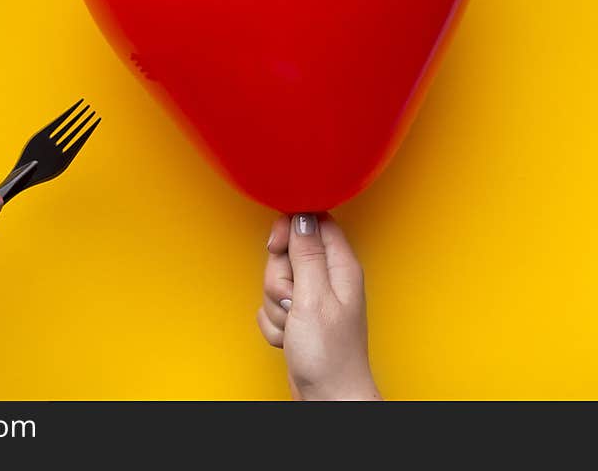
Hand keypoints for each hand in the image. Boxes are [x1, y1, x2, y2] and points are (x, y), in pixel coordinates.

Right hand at [257, 212, 380, 400]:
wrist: (327, 397)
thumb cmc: (330, 355)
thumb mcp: (313, 297)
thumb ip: (307, 253)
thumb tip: (301, 215)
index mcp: (340, 266)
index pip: (314, 222)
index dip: (290, 229)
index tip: (277, 246)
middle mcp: (328, 278)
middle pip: (288, 252)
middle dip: (278, 277)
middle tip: (291, 298)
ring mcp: (312, 298)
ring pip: (275, 280)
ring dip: (275, 304)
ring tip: (293, 323)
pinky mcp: (298, 315)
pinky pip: (271, 305)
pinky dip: (274, 323)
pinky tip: (290, 336)